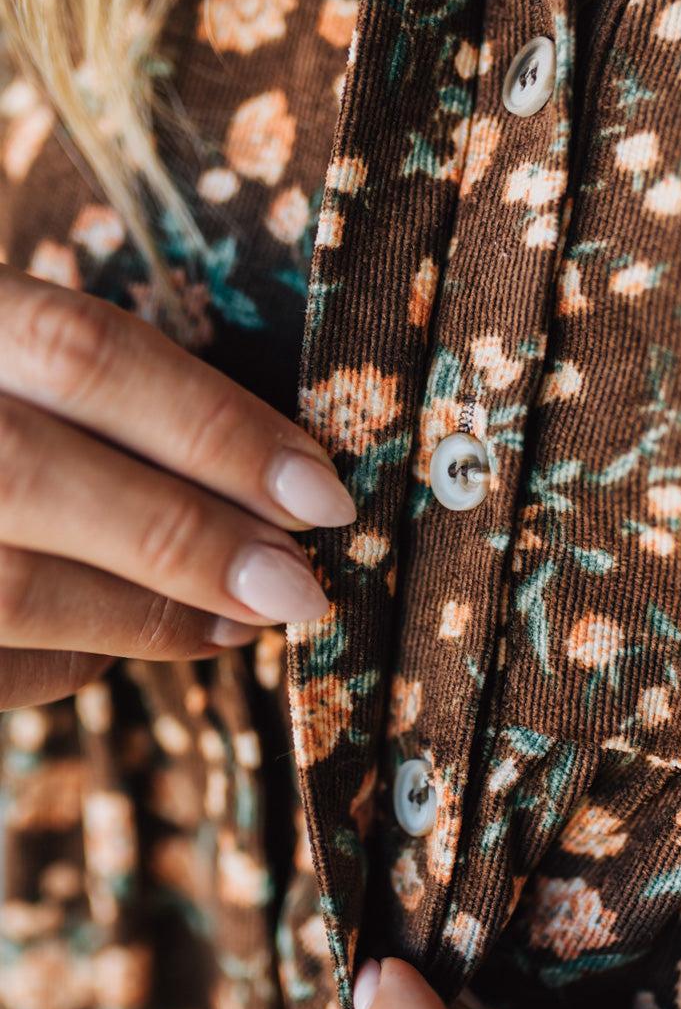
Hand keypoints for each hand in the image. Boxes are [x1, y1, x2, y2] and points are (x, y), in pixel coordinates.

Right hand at [0, 267, 353, 708]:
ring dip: (144, 617)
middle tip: (303, 586)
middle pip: (34, 476)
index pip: (79, 351)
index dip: (213, 426)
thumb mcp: (12, 349)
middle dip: (186, 539)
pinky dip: (67, 659)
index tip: (321, 489)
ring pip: (4, 590)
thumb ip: (87, 383)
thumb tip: (261, 473)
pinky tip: (128, 642)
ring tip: (246, 620)